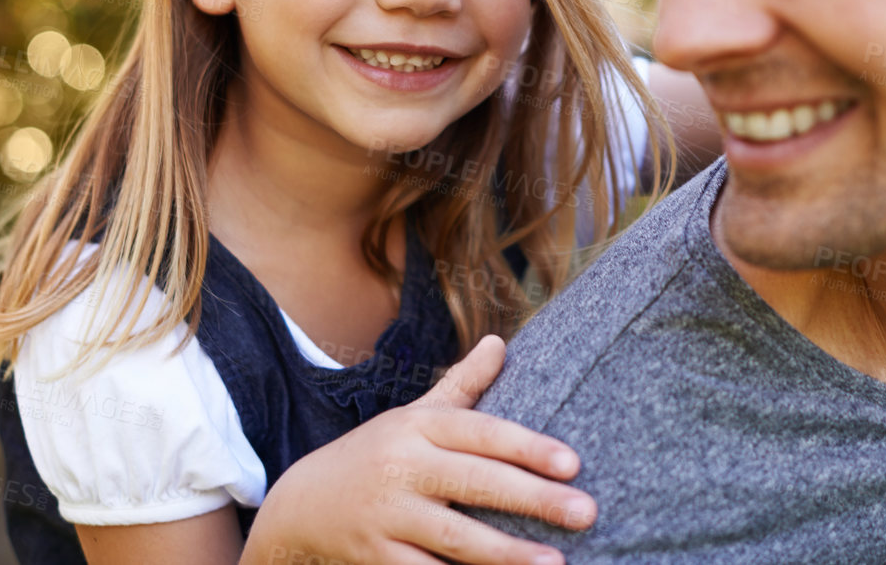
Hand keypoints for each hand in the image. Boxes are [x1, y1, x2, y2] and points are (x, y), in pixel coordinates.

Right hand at [242, 335, 595, 564]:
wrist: (299, 507)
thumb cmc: (375, 455)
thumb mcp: (412, 415)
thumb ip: (462, 386)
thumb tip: (501, 343)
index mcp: (418, 427)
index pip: (481, 432)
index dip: (527, 446)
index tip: (573, 462)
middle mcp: (402, 467)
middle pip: (475, 483)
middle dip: (534, 498)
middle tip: (586, 512)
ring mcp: (387, 516)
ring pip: (454, 537)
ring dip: (507, 553)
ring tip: (556, 563)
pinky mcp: (376, 559)